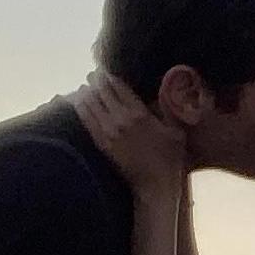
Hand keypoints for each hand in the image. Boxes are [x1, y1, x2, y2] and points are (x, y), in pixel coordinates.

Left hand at [76, 71, 186, 193]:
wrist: (155, 185)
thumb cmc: (170, 158)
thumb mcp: (175, 130)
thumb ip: (167, 109)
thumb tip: (164, 90)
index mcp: (139, 113)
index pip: (117, 85)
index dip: (109, 74)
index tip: (106, 70)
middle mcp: (120, 120)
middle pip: (101, 91)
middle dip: (96, 80)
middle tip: (94, 75)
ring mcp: (108, 132)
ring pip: (89, 103)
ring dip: (86, 91)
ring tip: (86, 86)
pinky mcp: (101, 143)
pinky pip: (85, 120)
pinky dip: (80, 107)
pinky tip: (78, 101)